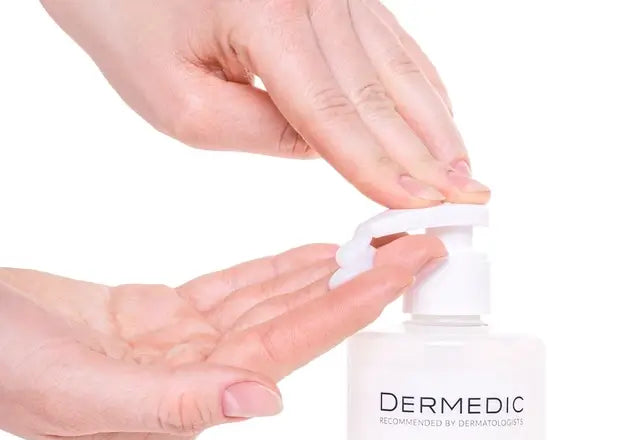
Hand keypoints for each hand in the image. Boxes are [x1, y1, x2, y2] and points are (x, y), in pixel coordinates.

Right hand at [0, 235, 443, 439]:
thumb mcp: (78, 393)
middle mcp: (194, 381)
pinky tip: (313, 257)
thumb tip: (263, 401)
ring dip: (324, 276)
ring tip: (379, 248)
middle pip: (294, 326)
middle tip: (417, 249)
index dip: (350, 309)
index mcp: (184, 408)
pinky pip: (232, 293)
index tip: (402, 274)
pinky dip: (274, 272)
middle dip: (359, 287)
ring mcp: (179, 350)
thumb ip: (175, 403)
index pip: (287, 350)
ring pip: (269, 305)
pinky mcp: (157, 319)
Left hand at [41, 0, 489, 207]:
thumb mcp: (176, 103)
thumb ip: (260, 133)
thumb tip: (324, 148)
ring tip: (466, 171)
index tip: (421, 208)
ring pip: (398, 68)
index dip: (382, 169)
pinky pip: (391, 41)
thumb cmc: (131, 21)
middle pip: (381, 93)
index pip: (336, 115)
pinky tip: (443, 118)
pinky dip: (421, 86)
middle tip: (470, 199)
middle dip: (429, 155)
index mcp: (266, 12)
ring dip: (436, 125)